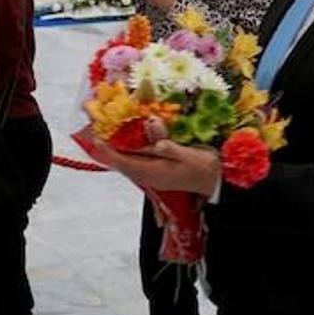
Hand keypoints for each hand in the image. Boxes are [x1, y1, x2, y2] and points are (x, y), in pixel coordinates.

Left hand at [82, 131, 222, 195]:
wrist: (216, 182)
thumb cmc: (204, 168)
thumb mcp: (190, 156)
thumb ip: (172, 149)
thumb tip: (157, 143)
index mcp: (155, 172)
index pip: (126, 162)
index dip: (110, 151)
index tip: (98, 138)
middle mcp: (151, 176)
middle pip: (123, 164)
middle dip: (109, 150)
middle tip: (97, 133)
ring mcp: (154, 176)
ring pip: (129, 165)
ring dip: (117, 153)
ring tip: (107, 137)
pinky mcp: (159, 173)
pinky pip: (137, 164)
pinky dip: (128, 154)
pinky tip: (128, 145)